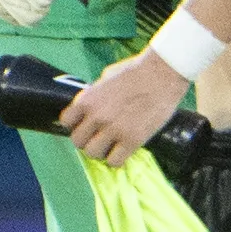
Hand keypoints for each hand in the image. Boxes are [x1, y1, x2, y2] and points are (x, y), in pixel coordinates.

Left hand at [65, 50, 189, 166]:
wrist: (163, 72)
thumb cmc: (136, 70)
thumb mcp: (106, 77)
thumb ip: (96, 94)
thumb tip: (92, 106)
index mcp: (87, 100)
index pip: (66, 122)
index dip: (77, 124)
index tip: (87, 125)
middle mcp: (97, 116)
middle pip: (78, 141)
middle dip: (88, 139)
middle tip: (101, 137)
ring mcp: (114, 129)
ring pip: (93, 153)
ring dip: (101, 151)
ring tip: (113, 145)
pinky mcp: (133, 140)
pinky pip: (115, 161)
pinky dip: (117, 159)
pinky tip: (124, 151)